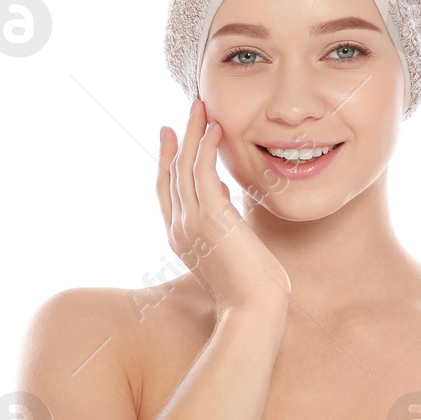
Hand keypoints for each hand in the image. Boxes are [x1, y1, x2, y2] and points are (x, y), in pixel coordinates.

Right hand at [157, 98, 291, 316]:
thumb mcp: (231, 252)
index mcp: (181, 240)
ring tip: (200, 107)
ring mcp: (191, 224)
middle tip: (185, 112)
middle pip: (171, 174)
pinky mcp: (211, 219)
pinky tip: (214, 129)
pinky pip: (202, 173)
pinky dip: (205, 148)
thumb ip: (222, 225)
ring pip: (184, 167)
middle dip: (178, 140)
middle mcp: (179, 229)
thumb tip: (224, 198)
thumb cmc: (251, 292)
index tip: (171, 137)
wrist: (253, 312)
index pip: (167, 192)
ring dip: (192, 134)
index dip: (167, 162)